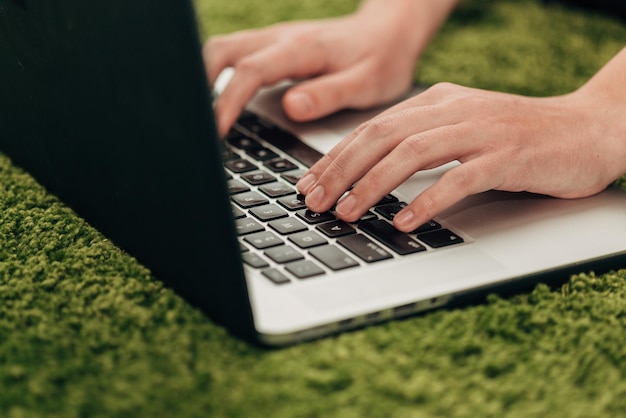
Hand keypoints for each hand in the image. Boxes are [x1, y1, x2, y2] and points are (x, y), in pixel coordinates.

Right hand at [204, 0, 456, 135]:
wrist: (390, 33)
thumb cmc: (381, 60)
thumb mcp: (366, 83)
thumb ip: (329, 95)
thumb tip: (291, 106)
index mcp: (301, 50)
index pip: (250, 71)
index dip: (228, 101)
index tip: (216, 132)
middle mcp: (281, 39)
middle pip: (222, 50)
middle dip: (200, 84)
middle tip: (195, 125)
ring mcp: (275, 41)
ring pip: (224, 49)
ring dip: (205, 78)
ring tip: (200, 118)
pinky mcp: (275, 48)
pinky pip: (236, 56)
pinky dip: (219, 76)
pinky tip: (219, 101)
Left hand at [296, 74, 625, 232]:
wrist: (587, 129)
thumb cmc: (517, 138)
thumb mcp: (459, 129)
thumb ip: (419, 143)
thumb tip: (367, 176)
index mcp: (437, 101)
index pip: (372, 128)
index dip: (335, 157)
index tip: (308, 184)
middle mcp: (454, 110)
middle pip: (382, 137)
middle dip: (341, 171)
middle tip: (315, 202)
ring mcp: (481, 131)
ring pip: (412, 153)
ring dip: (374, 185)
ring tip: (348, 212)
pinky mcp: (508, 156)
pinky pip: (459, 178)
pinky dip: (427, 201)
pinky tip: (404, 222)